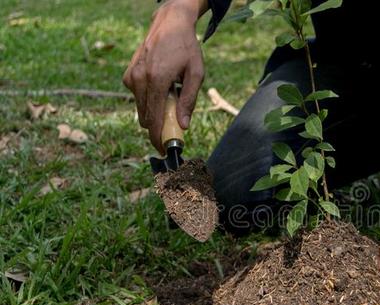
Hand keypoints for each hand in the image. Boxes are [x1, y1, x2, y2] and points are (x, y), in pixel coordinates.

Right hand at [123, 0, 205, 153]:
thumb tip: (183, 126)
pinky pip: (138, 98)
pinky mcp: (129, 75)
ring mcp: (131, 77)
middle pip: (146, 118)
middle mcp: (139, 79)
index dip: (158, 138)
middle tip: (174, 130)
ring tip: (171, 99)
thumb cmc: (186, 48)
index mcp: (156, 80)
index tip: (164, 151)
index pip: (154, 119)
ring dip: (155, 113)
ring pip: (141, 110)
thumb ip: (189, 101)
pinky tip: (162, 89)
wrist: (169, 24)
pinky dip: (149, 101)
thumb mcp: (196, 74)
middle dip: (158, 128)